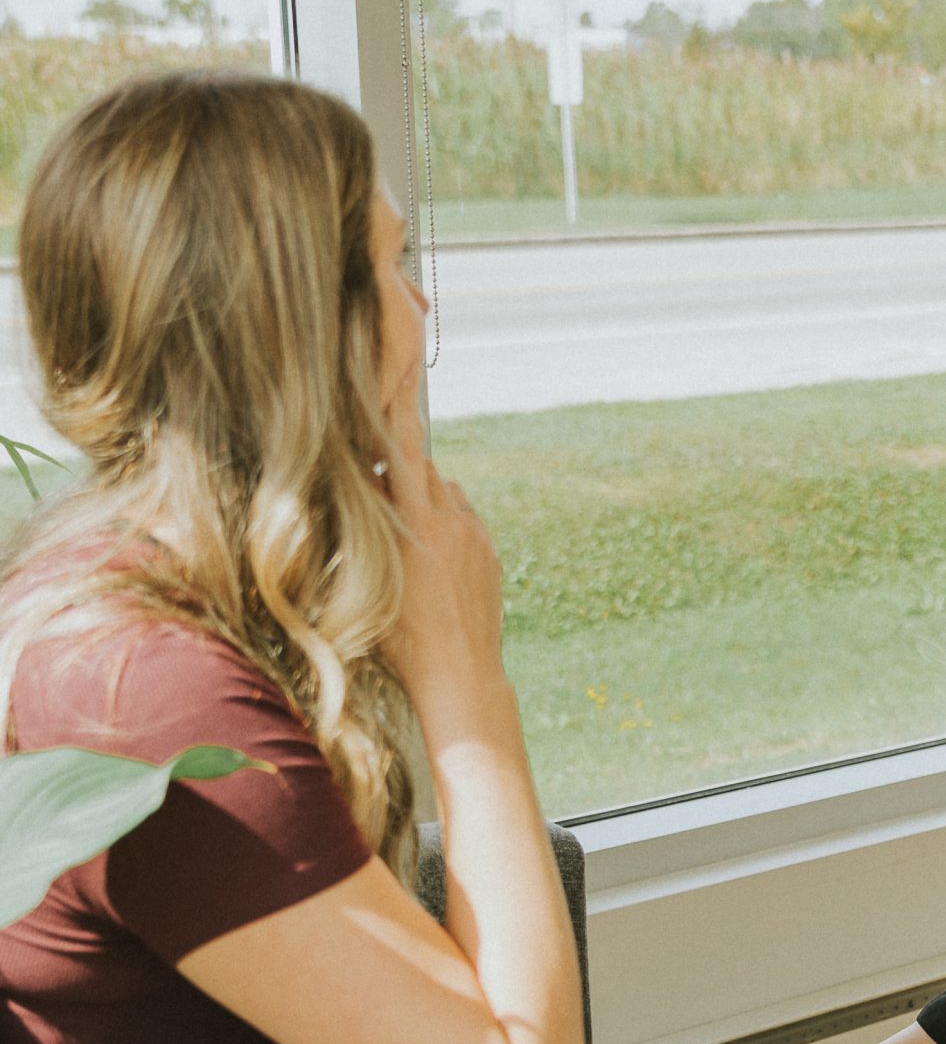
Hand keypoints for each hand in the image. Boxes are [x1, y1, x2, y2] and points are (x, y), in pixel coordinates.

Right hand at [379, 397, 511, 743]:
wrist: (461, 675)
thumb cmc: (402, 639)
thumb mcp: (370, 581)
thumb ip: (365, 531)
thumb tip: (358, 496)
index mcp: (416, 525)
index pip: (405, 451)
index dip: (400, 409)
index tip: (401, 368)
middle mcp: (450, 522)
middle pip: (422, 468)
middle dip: (400, 470)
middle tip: (379, 493)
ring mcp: (475, 536)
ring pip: (445, 493)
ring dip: (425, 500)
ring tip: (408, 539)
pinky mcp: (490, 551)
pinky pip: (464, 519)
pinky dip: (446, 525)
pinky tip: (432, 560)